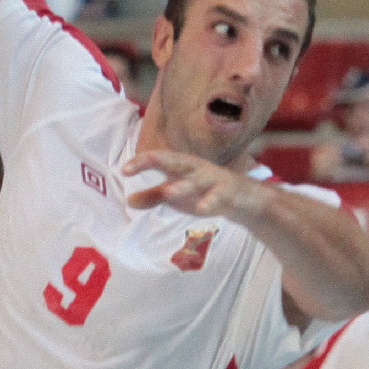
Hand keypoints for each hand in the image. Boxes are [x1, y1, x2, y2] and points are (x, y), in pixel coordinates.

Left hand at [122, 147, 261, 221]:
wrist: (244, 200)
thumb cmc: (205, 192)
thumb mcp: (177, 195)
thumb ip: (154, 196)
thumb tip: (128, 200)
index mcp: (183, 166)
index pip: (160, 160)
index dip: (142, 162)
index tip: (123, 169)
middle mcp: (197, 169)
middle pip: (176, 161)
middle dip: (158, 160)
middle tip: (141, 162)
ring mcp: (214, 179)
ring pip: (197, 180)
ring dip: (183, 185)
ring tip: (168, 192)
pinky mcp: (229, 192)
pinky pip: (220, 196)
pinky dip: (212, 201)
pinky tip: (202, 209)